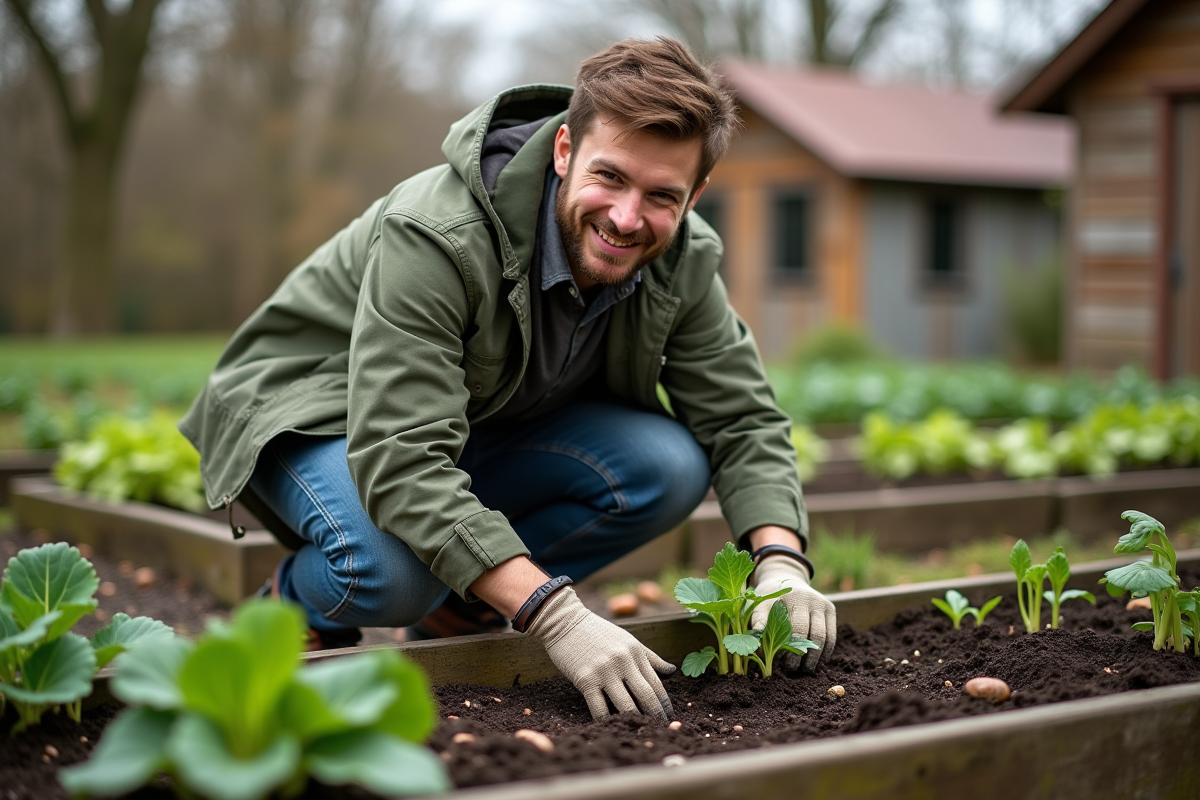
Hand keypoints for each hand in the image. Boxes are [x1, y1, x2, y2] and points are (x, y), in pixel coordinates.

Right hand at [525, 587, 674, 719]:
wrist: (565, 621)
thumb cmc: (597, 632)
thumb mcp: (627, 640)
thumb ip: (649, 657)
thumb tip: (672, 671)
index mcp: (635, 651)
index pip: (656, 683)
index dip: (664, 703)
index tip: (669, 717)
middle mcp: (623, 661)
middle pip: (646, 696)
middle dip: (655, 716)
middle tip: (661, 730)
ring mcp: (604, 671)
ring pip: (625, 705)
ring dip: (634, 721)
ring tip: (639, 732)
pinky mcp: (585, 680)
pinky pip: (599, 708)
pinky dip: (606, 721)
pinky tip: (611, 729)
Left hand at [749, 555, 835, 672]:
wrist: (785, 578)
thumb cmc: (768, 597)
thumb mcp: (758, 605)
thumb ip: (757, 622)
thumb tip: (756, 645)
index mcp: (791, 597)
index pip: (794, 630)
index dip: (787, 649)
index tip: (778, 663)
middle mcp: (810, 599)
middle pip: (812, 635)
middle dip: (802, 655)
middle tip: (791, 669)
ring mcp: (822, 604)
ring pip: (824, 637)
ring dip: (815, 657)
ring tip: (804, 670)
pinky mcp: (831, 609)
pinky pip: (832, 636)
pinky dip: (825, 652)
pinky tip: (816, 662)